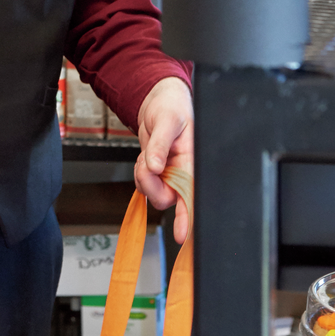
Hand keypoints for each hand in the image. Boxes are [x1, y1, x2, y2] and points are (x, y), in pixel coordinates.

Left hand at [135, 77, 192, 243]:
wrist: (159, 101)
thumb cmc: (172, 106)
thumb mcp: (167, 120)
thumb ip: (160, 145)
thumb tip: (156, 167)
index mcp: (194, 159)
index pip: (193, 193)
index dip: (188, 215)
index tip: (183, 234)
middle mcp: (183, 171)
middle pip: (167, 198)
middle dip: (152, 185)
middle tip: (147, 166)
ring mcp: (170, 174)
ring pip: (153, 194)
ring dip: (144, 176)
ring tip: (149, 153)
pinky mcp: (158, 174)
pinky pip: (144, 185)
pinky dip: (140, 173)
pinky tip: (147, 157)